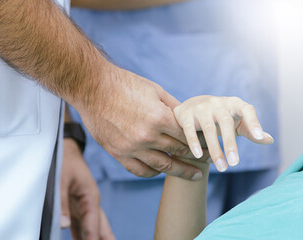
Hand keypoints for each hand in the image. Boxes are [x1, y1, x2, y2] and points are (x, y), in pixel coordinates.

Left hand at [61, 139, 114, 239]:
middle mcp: (91, 203)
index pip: (94, 224)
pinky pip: (81, 224)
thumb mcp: (60, 179)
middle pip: (101, 227)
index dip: (94, 238)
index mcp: (91, 197)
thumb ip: (61, 203)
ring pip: (93, 227)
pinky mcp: (76, 205)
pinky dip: (82, 234)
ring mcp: (84, 205)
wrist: (64, 147)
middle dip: (105, 239)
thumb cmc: (64, 160)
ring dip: (95, 237)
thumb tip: (63, 224)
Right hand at [75, 67, 202, 179]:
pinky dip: (153, 172)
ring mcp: (131, 147)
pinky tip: (162, 170)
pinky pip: (140, 170)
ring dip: (180, 171)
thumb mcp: (156, 91)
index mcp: (159, 118)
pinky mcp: (118, 153)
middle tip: (210, 161)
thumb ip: (175, 108)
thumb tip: (192, 120)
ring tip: (192, 174)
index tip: (211, 146)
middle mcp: (147, 136)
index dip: (201, 142)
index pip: (187, 136)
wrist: (92, 88)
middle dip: (197, 158)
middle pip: (178, 152)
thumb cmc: (125, 84)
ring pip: (162, 166)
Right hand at [173, 96, 273, 171]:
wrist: (194, 105)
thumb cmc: (223, 118)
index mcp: (235, 104)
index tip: (258, 137)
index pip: (247, 110)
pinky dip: (194, 142)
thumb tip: (270, 140)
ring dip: (215, 149)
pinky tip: (199, 156)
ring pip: (208, 128)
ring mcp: (201, 107)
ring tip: (222, 168)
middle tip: (235, 164)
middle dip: (230, 143)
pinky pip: (190, 129)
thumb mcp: (239, 123)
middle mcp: (218, 103)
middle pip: (226, 122)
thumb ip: (252, 131)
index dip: (253, 122)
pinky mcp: (186, 113)